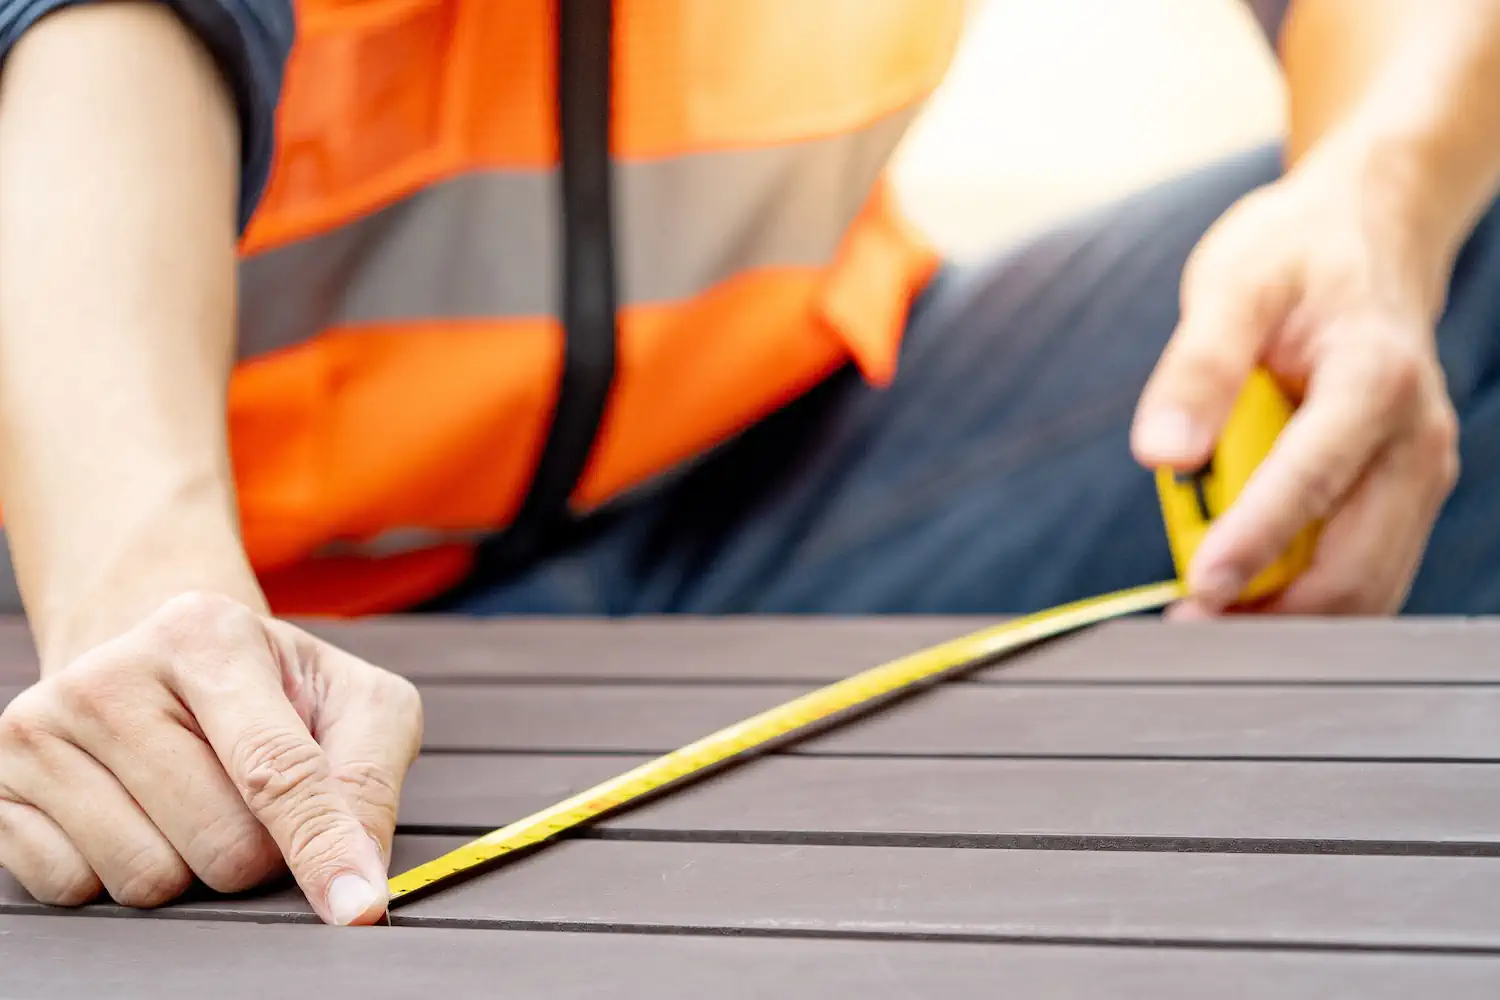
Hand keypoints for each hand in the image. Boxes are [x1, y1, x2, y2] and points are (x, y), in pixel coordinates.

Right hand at [0, 591, 422, 924]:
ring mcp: (41, 729)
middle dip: (259, 854)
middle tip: (251, 803)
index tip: (355, 907)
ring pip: (148, 879)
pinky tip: (133, 815)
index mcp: (209, 635)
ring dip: (190, 869)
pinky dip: (118, 875)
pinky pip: (75, 890)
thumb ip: (369, 778)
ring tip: (192, 801)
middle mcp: (112, 673)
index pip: (275, 770)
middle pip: (220, 845)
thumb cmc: (274, 692)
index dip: (319, 846)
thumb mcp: (351, 702)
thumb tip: (357, 879)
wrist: (160, 662)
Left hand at [1131, 142, 1461, 615]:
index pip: (1314, 479)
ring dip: (1286, 614)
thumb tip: (1161, 454)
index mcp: (1375, 378)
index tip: (1200, 587)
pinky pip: (1364, 572)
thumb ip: (1197, 368)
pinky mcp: (1403, 495)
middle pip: (1353, 562)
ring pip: (1366, 586)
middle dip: (1269, 607)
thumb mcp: (1232, 286)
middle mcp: (1413, 437)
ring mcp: (1417, 474)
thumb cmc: (1295, 260)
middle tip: (1184, 625)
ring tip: (1204, 615)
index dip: (1256, 541)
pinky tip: (1245, 593)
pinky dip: (1306, 598)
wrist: (1366, 238)